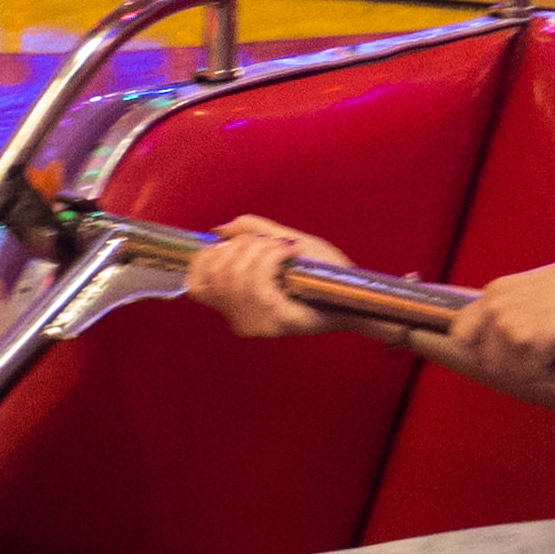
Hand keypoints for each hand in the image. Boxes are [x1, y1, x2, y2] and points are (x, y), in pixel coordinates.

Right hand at [186, 215, 352, 338]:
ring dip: (261, 250)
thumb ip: (251, 232)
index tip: (234, 244)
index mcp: (236, 304)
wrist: (357, 292)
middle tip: (270, 243)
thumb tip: (219, 230)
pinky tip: (288, 253)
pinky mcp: (276, 322)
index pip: (197, 283)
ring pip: (237, 275)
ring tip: (283, 248)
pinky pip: (258, 284)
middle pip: (218, 273)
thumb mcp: (283, 242)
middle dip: (242, 247)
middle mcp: (240, 318)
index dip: (208, 257)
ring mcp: (258, 323)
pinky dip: (272, 258)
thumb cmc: (323, 271)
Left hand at [438, 256, 554, 385]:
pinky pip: (534, 376)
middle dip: (511, 366)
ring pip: (508, 373)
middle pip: (485, 361)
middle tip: (537, 360)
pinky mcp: (532, 343)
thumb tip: (501, 346)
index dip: (479, 349)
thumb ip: (507, 311)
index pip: (460, 333)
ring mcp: (510, 327)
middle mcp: (494, 310)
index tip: (500, 353)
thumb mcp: (527, 289)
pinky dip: (553, 374)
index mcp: (493, 294)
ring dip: (534, 373)